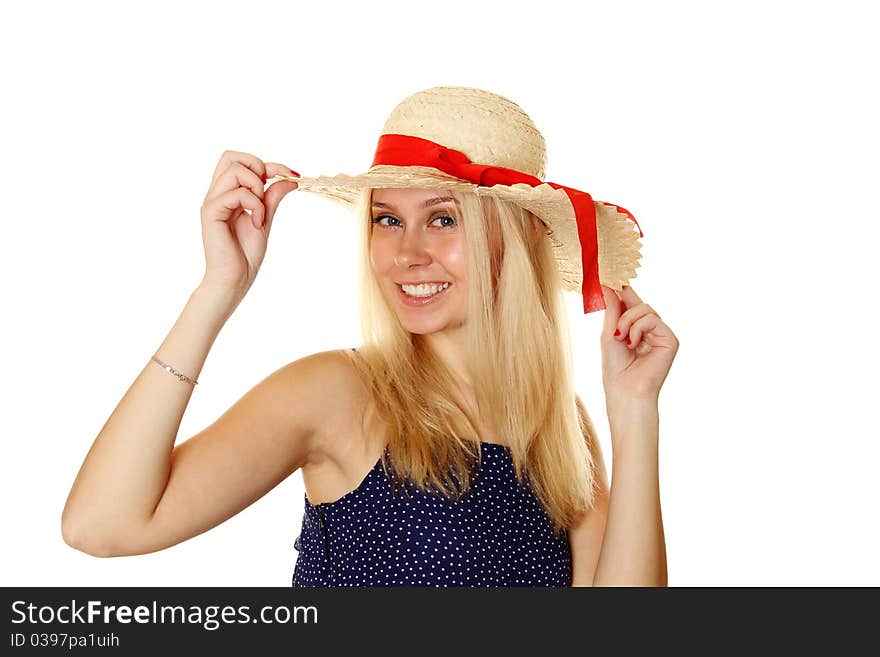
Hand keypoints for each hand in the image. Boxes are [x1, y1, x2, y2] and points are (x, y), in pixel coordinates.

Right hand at [199, 150, 297, 295]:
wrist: (235, 279)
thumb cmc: (245, 254)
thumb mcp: (265, 219)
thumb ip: (272, 197)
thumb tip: (289, 179)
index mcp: (228, 193)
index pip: (243, 162)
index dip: (270, 164)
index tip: (292, 175)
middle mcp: (217, 194)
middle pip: (231, 156)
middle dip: (257, 167)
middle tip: (266, 193)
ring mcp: (212, 202)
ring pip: (234, 169)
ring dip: (256, 187)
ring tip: (260, 211)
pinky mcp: (210, 212)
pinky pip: (235, 193)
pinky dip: (254, 204)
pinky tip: (257, 223)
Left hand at [600, 284, 678, 405]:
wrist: (625, 390)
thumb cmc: (615, 367)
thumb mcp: (609, 332)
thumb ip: (612, 308)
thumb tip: (608, 283)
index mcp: (635, 326)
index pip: (630, 300)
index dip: (621, 287)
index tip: (608, 273)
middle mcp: (650, 328)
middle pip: (638, 302)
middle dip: (623, 312)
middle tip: (614, 330)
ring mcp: (661, 333)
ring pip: (645, 308)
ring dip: (628, 321)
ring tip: (623, 340)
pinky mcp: (670, 339)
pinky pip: (653, 319)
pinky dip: (638, 328)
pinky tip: (634, 344)